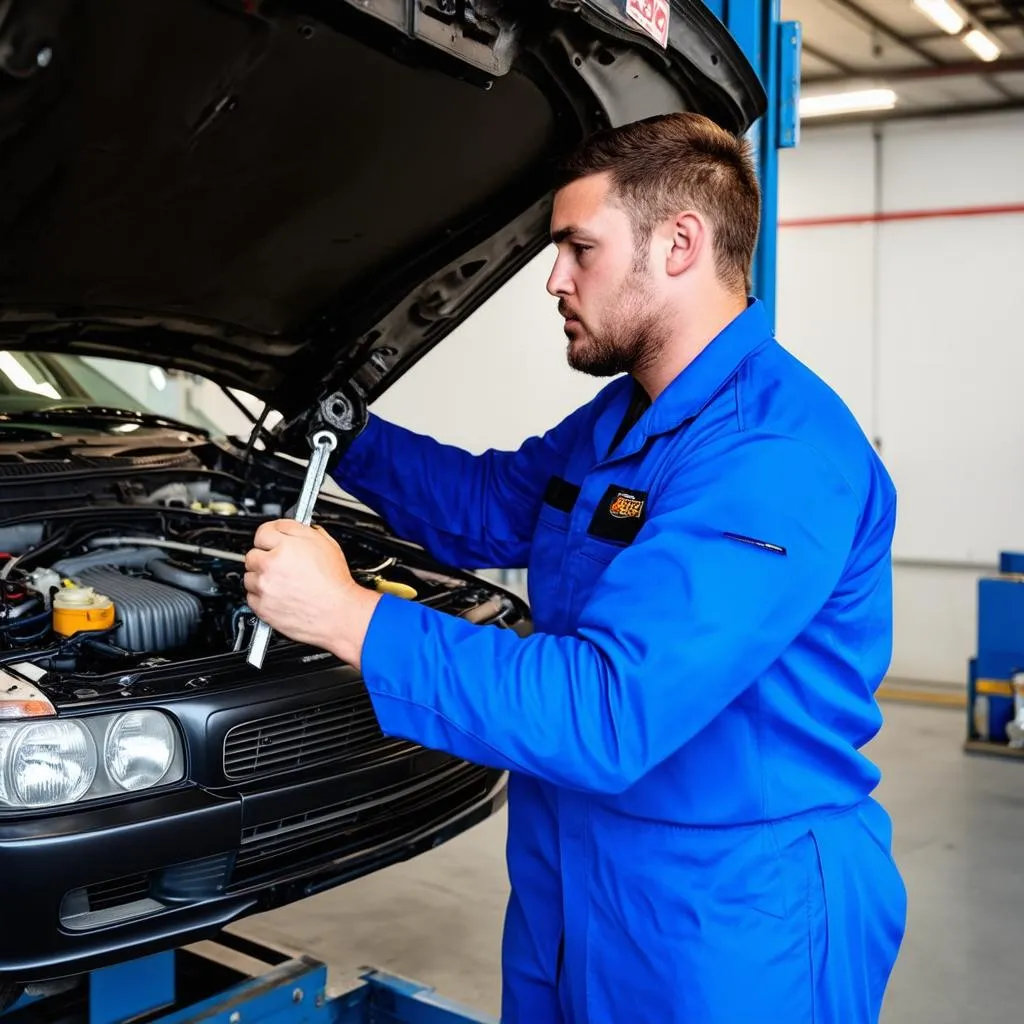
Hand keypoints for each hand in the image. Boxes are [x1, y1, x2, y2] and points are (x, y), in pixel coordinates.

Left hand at [243, 521, 380, 668]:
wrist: (338, 614)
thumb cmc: (335, 584)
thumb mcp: (327, 545)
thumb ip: (303, 531)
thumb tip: (291, 528)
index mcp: (286, 547)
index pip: (263, 531)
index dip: (270, 535)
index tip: (272, 540)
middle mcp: (270, 565)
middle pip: (252, 554)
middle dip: (264, 557)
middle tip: (279, 564)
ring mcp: (264, 587)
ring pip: (249, 576)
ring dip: (260, 577)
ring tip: (281, 582)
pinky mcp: (261, 607)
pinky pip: (251, 597)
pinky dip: (261, 596)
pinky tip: (278, 595)